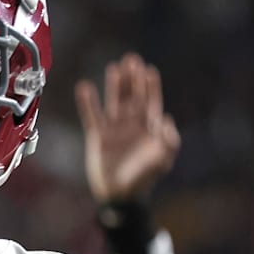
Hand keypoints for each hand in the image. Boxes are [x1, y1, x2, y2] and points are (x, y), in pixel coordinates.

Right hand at [75, 53, 180, 202]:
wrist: (120, 194)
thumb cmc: (144, 178)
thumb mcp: (162, 160)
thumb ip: (169, 141)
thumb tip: (167, 119)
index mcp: (148, 128)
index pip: (150, 102)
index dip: (150, 86)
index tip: (148, 70)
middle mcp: (131, 124)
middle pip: (132, 96)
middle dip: (132, 79)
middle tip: (131, 59)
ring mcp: (114, 129)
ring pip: (114, 101)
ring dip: (114, 85)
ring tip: (113, 67)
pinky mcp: (98, 136)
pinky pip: (91, 115)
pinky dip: (88, 102)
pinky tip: (84, 87)